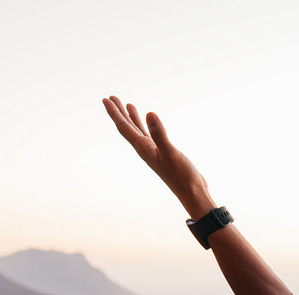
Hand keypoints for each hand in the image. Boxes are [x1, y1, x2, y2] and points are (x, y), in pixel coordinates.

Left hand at [102, 95, 212, 216]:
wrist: (192, 193)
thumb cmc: (182, 176)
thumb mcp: (171, 153)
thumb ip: (160, 134)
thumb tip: (150, 113)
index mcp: (143, 148)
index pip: (124, 127)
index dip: (114, 113)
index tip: (106, 99)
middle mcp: (145, 149)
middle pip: (127, 127)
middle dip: (118, 112)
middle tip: (110, 98)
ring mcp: (153, 151)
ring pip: (138, 131)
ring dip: (131, 118)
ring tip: (127, 105)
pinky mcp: (163, 153)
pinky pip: (149, 135)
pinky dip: (145, 126)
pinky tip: (148, 121)